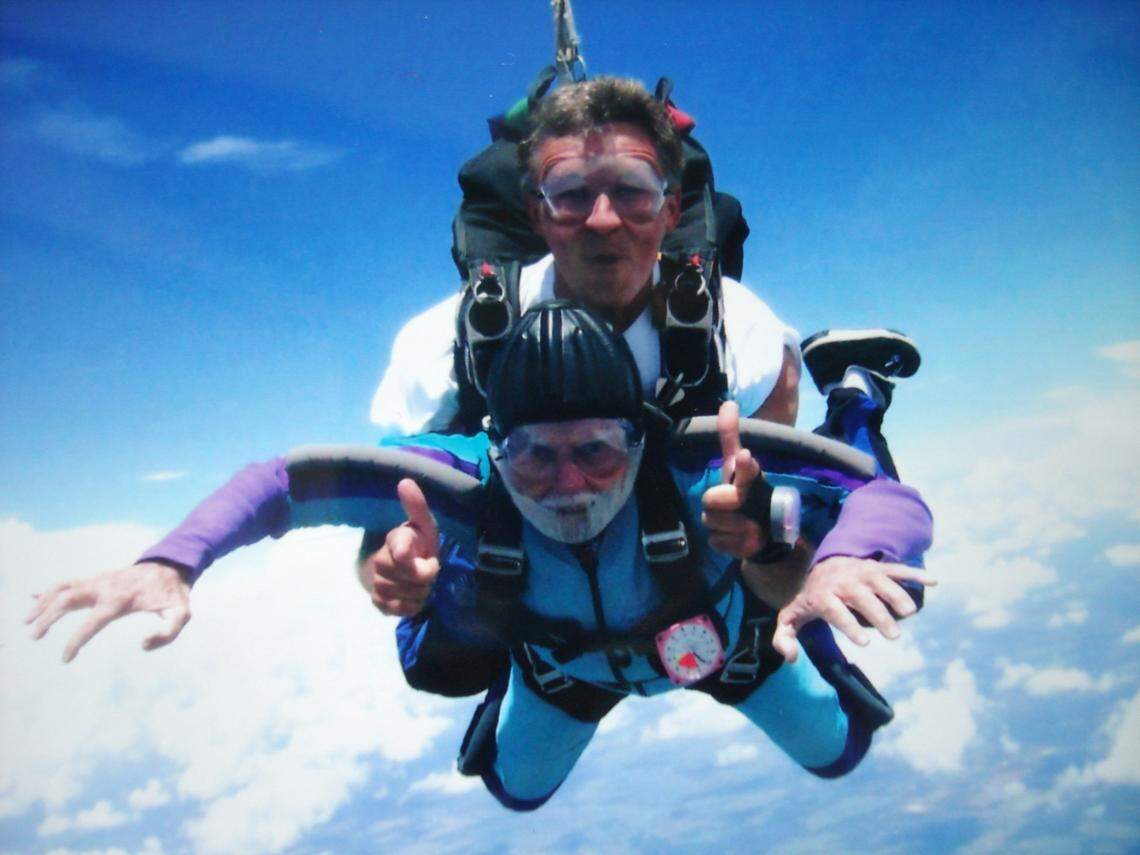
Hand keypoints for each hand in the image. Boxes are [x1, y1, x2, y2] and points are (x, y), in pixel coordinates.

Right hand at [26, 561, 190, 661]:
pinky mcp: (97, 579)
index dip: (76, 640)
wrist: (171, 566)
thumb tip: (142, 645)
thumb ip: (168, 633)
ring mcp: (98, 581)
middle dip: (47, 617)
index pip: (93, 621)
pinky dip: (49, 589)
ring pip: (62, 588)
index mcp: (121, 599)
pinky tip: (33, 596)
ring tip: (26, 621)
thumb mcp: (181, 614)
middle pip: (67, 599)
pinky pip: (68, 582)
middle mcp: (105, 587)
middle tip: (33, 636)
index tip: (65, 658)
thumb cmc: (173, 594)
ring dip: (42, 603)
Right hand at [360, 478, 440, 616]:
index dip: (404, 553)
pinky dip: (411, 606)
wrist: (399, 567)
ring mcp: (376, 582)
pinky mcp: (377, 601)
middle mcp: (381, 560)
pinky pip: (400, 609)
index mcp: (396, 539)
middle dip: (426, 577)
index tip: (412, 555)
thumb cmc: (417, 544)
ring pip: (407, 594)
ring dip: (420, 592)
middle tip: (427, 569)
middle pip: (413, 577)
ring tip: (419, 582)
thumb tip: (405, 481)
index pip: (398, 547)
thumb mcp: (424, 525)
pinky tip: (412, 596)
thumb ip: (417, 507)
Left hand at [701, 400, 764, 557]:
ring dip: (716, 523)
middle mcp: (754, 501)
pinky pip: (716, 542)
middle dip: (714, 503)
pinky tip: (735, 537)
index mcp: (751, 480)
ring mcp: (752, 527)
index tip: (743, 457)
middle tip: (730, 505)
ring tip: (733, 521)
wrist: (767, 535)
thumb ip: (730, 436)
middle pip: (711, 500)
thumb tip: (728, 404)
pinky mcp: (746, 548)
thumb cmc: (747, 495)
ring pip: (710, 523)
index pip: (747, 470)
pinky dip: (721, 541)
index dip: (744, 465)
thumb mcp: (737, 467)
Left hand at [771, 557, 935, 661]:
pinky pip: (896, 569)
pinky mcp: (877, 568)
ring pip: (880, 581)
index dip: (849, 625)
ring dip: (896, 594)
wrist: (821, 566)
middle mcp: (843, 582)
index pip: (834, 609)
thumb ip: (784, 638)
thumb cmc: (811, 600)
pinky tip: (933, 581)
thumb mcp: (791, 618)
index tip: (865, 642)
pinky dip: (914, 573)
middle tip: (894, 635)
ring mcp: (861, 572)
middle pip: (861, 596)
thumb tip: (790, 658)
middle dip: (877, 614)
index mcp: (822, 595)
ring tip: (909, 613)